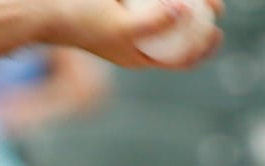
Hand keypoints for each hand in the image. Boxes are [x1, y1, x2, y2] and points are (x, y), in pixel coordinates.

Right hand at [41, 0, 223, 69]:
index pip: (180, 61)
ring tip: (207, 0)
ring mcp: (133, 23)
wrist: (47, 10)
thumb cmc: (81, 20)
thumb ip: (152, 22)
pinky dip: (169, 3)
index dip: (204, 49)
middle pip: (181, 37)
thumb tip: (183, 12)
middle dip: (204, 24)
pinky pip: (154, 7)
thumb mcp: (120, 25)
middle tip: (218, 8)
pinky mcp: (127, 8)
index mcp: (137, 56)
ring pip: (171, 19)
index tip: (218, 33)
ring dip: (190, 8)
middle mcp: (137, 42)